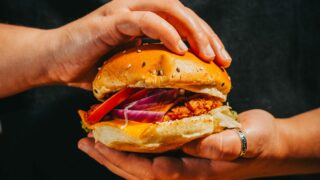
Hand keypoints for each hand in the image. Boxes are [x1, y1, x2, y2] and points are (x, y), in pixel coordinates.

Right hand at [47, 0, 231, 89]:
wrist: (52, 62)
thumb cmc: (88, 67)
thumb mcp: (127, 67)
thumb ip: (149, 68)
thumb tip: (175, 86)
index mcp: (142, 18)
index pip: (182, 22)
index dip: (205, 38)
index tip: (221, 61)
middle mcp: (136, 8)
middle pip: (182, 12)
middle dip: (206, 34)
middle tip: (223, 60)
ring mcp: (123, 11)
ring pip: (169, 9)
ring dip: (193, 31)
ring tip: (208, 55)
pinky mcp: (111, 21)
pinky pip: (145, 20)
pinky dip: (166, 33)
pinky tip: (181, 51)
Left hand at [78, 110, 289, 178]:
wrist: (270, 144)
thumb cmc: (260, 143)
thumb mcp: (247, 141)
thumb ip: (223, 144)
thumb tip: (194, 142)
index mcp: (196, 171)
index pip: (152, 170)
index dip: (124, 159)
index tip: (99, 144)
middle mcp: (185, 170)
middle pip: (139, 170)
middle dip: (110, 158)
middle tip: (85, 143)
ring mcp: (184, 163)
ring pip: (141, 164)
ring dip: (116, 154)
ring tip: (93, 142)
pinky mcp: (185, 152)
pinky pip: (153, 153)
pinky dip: (134, 147)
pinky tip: (123, 136)